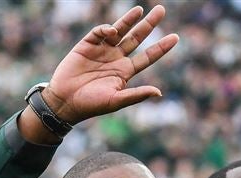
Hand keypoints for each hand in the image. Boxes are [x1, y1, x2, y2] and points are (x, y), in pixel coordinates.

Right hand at [42, 5, 179, 123]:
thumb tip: (159, 92)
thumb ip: (136, 95)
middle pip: (136, 38)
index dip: (161, 47)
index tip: (176, 37)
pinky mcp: (87, 45)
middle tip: (161, 10)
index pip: (147, 57)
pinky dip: (106, 29)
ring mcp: (102, 50)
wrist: (64, 101)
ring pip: (120, 30)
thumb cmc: (90, 105)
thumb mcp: (116, 101)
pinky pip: (99, 32)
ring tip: (141, 9)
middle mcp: (116, 58)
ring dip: (130, 19)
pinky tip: (112, 31)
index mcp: (125, 72)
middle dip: (149, 24)